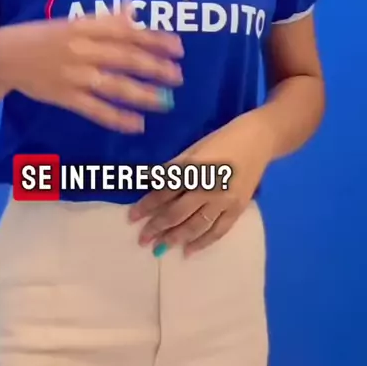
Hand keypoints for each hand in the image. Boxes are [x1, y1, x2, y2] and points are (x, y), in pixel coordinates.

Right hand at [0, 2, 183, 132]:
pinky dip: (117, 118)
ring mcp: (75, 75)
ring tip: (166, 101)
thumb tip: (134, 9)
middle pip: (126, 59)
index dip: (155, 39)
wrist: (4, 56)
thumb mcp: (72, 21)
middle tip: (178, 76)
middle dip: (156, 68)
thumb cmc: (42, 36)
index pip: (127, 32)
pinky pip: (96, 110)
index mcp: (85, 27)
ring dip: (143, 94)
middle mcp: (83, 49)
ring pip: (115, 86)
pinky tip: (138, 124)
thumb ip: (105, 19)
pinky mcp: (66, 97)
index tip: (178, 47)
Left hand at [129, 110, 273, 254]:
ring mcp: (224, 201)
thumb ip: (175, 169)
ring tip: (160, 248)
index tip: (132, 217)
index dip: (146, 206)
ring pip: (195, 225)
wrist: (258, 140)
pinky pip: (218, 231)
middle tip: (143, 240)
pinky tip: (188, 250)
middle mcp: (206, 187)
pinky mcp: (238, 209)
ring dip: (175, 238)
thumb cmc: (222, 140)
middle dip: (156, 227)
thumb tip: (153, 184)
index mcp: (193, 168)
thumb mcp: (194, 148)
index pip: (163, 192)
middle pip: (176, 213)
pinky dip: (202, 242)